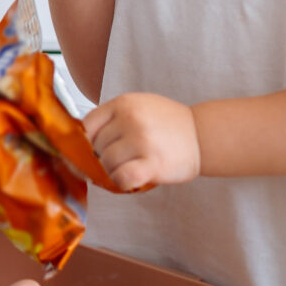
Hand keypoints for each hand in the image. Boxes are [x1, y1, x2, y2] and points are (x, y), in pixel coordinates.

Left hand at [84, 93, 200, 190]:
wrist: (202, 135)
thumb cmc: (168, 124)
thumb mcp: (138, 107)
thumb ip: (112, 118)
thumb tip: (82, 140)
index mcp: (123, 104)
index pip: (87, 126)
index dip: (88, 142)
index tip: (96, 150)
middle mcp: (130, 119)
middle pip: (96, 147)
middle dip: (105, 158)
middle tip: (124, 159)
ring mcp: (141, 140)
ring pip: (107, 164)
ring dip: (115, 171)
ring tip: (131, 166)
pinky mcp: (153, 162)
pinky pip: (122, 178)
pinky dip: (122, 182)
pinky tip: (132, 178)